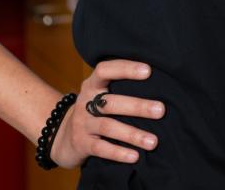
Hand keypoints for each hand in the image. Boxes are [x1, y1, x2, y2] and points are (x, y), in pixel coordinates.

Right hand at [49, 60, 165, 168]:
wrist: (62, 136)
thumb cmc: (95, 109)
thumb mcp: (101, 93)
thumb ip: (122, 86)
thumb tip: (162, 83)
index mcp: (93, 85)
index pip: (105, 70)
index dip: (125, 69)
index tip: (148, 71)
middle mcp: (86, 102)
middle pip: (111, 103)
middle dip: (137, 106)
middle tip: (161, 110)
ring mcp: (82, 124)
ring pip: (108, 127)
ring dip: (132, 134)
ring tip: (153, 141)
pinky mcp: (81, 144)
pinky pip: (101, 148)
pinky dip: (119, 153)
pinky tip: (135, 156)